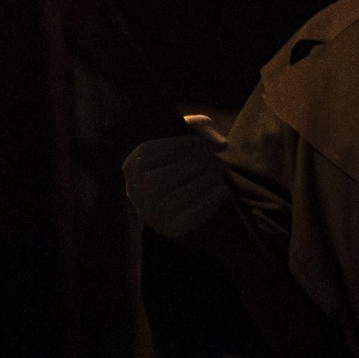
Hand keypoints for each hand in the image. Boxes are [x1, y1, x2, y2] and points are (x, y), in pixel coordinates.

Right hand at [122, 116, 231, 238]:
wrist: (187, 201)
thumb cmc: (183, 162)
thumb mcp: (184, 140)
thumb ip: (201, 128)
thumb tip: (222, 143)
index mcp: (134, 164)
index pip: (162, 152)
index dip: (191, 145)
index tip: (214, 145)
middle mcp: (135, 191)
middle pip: (170, 174)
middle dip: (199, 165)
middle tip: (218, 161)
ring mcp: (151, 213)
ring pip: (178, 196)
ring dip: (205, 182)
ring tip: (220, 173)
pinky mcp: (170, 229)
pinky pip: (191, 215)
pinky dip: (210, 201)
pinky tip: (224, 189)